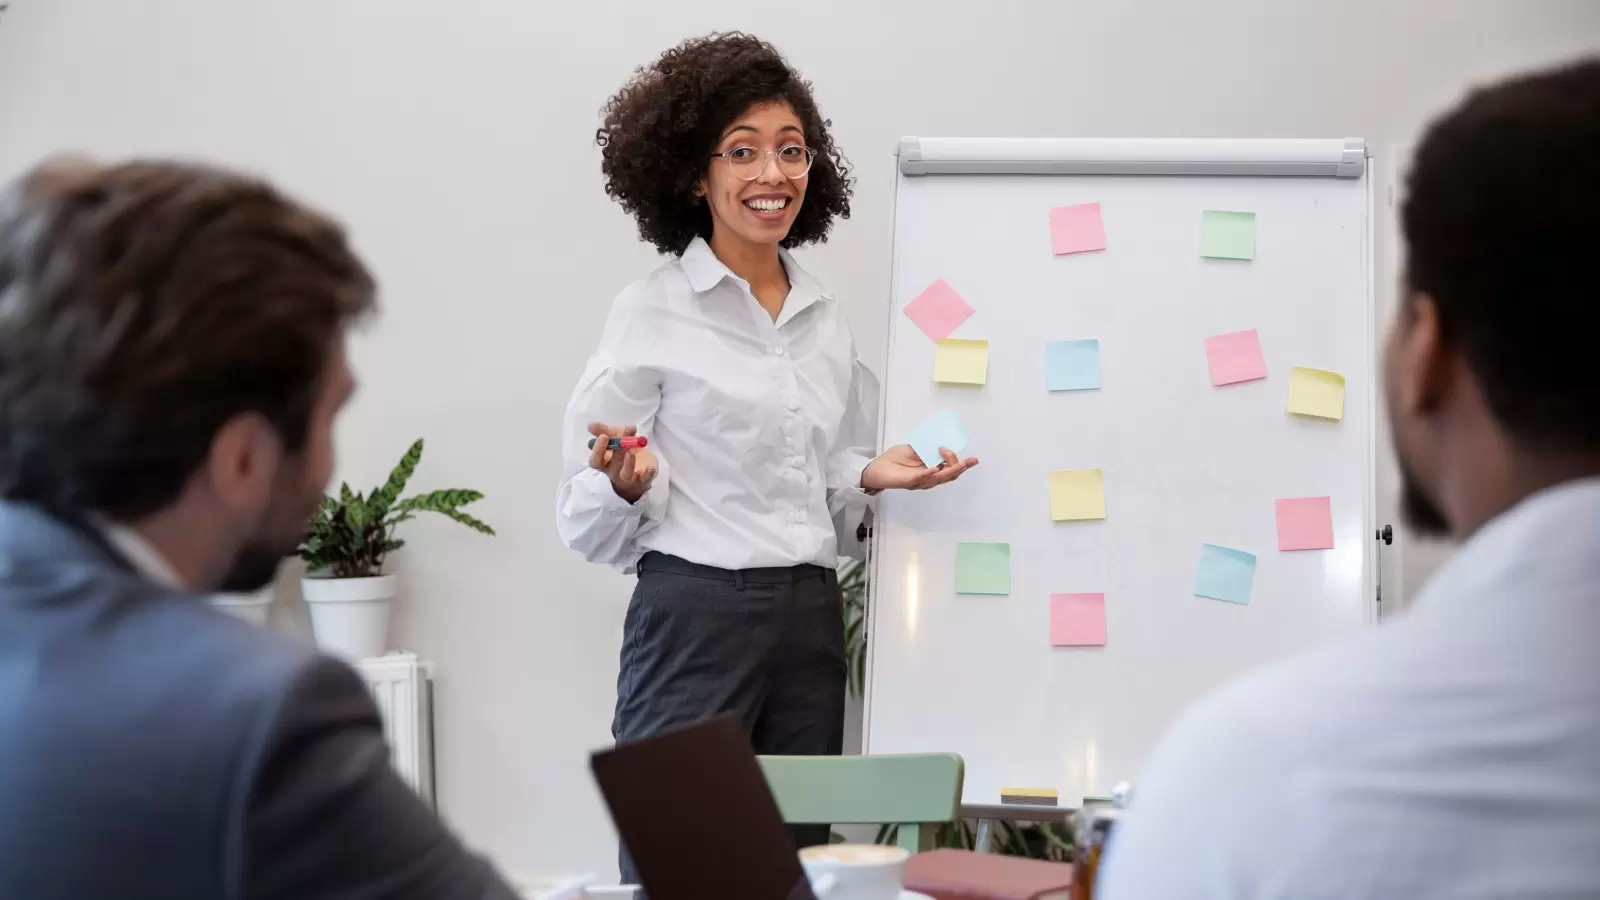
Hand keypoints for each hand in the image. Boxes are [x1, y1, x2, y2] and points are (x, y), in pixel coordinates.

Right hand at [588, 422, 657, 503]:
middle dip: (606, 452)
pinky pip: (645, 479)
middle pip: (606, 466)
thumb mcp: (615, 439)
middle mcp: (614, 471)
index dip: (597, 450)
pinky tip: (650, 468)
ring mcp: (628, 477)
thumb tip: (591, 425)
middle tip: (609, 437)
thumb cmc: (624, 452)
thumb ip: (605, 431)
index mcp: (605, 462)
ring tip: (631, 451)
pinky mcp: (643, 479)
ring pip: (625, 474)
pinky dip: (648, 474)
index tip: (603, 436)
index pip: (595, 461)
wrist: (643, 467)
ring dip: (628, 462)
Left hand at [860, 444, 977, 491]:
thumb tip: (942, 440)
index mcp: (932, 470)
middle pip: (950, 476)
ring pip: (939, 479)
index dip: (953, 458)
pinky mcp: (908, 482)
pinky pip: (921, 479)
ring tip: (962, 464)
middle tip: (971, 460)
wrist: (877, 467)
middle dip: (962, 467)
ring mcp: (919, 482)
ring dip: (950, 469)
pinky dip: (928, 474)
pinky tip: (935, 468)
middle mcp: (928, 478)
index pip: (950, 468)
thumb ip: (927, 446)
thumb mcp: (914, 448)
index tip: (944, 446)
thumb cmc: (895, 459)